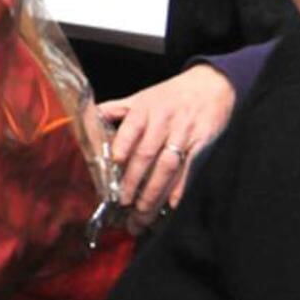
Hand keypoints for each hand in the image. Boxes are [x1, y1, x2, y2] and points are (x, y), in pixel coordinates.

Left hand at [98, 64, 235, 232]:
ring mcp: (184, 134)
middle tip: (124, 204)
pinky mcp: (201, 145)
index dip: (123, 146)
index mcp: (144, 109)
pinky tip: (171, 205)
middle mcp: (163, 122)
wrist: (211, 85)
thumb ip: (116, 110)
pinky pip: (189, 170)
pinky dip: (180, 188)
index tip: (115, 165)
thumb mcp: (141, 97)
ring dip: (154, 193)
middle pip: (147, 155)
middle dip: (134, 182)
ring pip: (166, 167)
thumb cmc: (170, 95)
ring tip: (142, 214)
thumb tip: (88, 118)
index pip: (131, 129)